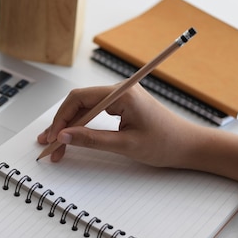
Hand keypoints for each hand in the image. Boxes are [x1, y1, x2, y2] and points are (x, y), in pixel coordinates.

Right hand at [37, 84, 199, 165]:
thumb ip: (92, 139)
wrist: (189, 146)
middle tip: (48, 145)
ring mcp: (120, 98)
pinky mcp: (122, 107)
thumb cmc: (165, 143)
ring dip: (69, 127)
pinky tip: (71, 138)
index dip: (61, 119)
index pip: (79, 99)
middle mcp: (119, 91)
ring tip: (55, 145)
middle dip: (61, 124)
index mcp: (122, 94)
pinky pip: (95, 113)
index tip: (53, 138)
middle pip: (79, 103)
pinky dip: (81, 127)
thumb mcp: (125, 145)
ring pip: (85, 109)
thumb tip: (64, 137)